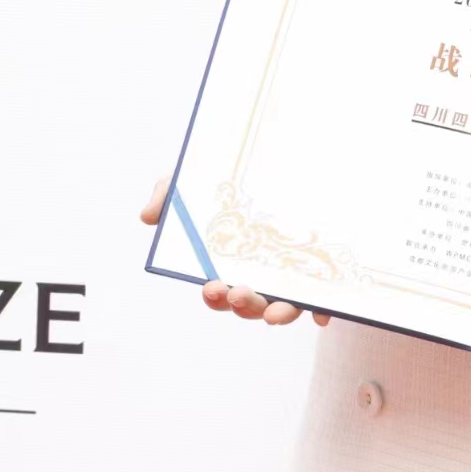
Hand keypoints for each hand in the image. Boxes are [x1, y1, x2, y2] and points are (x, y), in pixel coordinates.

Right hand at [140, 176, 329, 327]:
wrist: (282, 156)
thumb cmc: (231, 180)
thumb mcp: (196, 181)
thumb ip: (169, 194)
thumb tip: (148, 216)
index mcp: (230, 265)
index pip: (220, 292)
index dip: (215, 296)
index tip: (210, 286)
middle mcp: (261, 277)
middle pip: (251, 304)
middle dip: (243, 305)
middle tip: (236, 292)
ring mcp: (291, 277)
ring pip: (284, 307)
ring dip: (278, 314)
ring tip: (274, 313)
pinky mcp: (319, 271)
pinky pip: (322, 298)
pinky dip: (321, 311)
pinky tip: (321, 315)